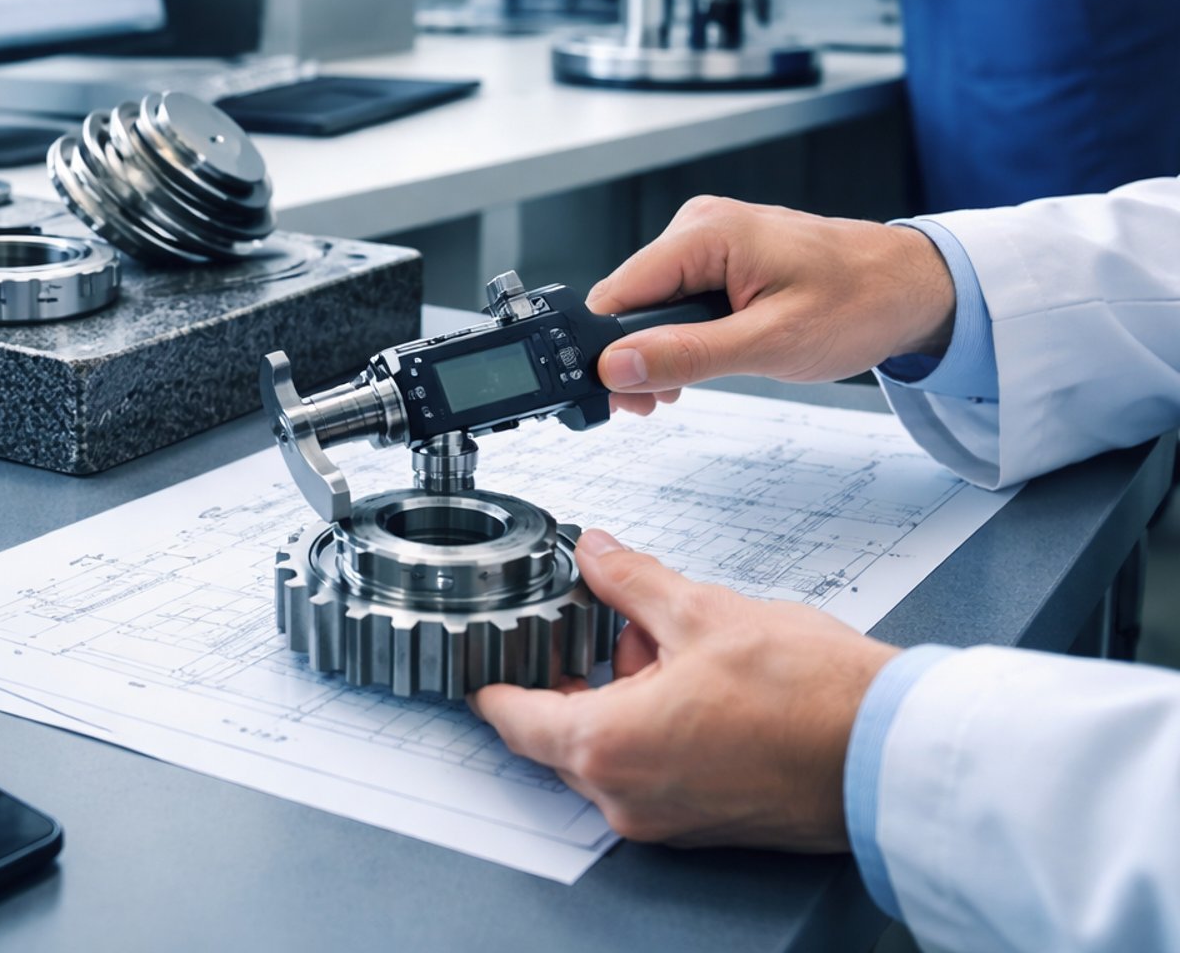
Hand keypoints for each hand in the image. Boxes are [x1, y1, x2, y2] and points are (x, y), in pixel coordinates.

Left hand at [472, 530, 898, 850]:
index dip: (494, 676)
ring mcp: (667, 819)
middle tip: (606, 622)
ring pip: (611, 750)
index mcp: (607, 748)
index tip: (486, 654)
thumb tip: (596, 554)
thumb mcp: (702, 611)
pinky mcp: (705, 823)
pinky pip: (652, 770)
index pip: (512, 717)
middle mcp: (627, 797)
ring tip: (673, 642)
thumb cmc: (811, 697)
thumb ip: (631, 581)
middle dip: (578, 673)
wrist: (892, 754)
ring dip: (623, 696)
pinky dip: (656, 726)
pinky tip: (700, 680)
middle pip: (560, 733)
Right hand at [587, 197, 956, 416]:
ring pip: (652, 303)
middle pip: (630, 298)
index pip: (618, 291)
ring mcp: (710, 240)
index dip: (608, 347)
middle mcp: (700, 225)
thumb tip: (618, 365)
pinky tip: (701, 359)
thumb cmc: (861, 301)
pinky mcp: (722, 258)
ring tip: (685, 386)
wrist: (914, 288)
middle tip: (657, 401)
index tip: (619, 393)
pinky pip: (678, 299)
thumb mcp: (770, 342)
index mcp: (705, 231)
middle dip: (635, 354)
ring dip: (659, 349)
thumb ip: (687, 354)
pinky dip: (682, 336)